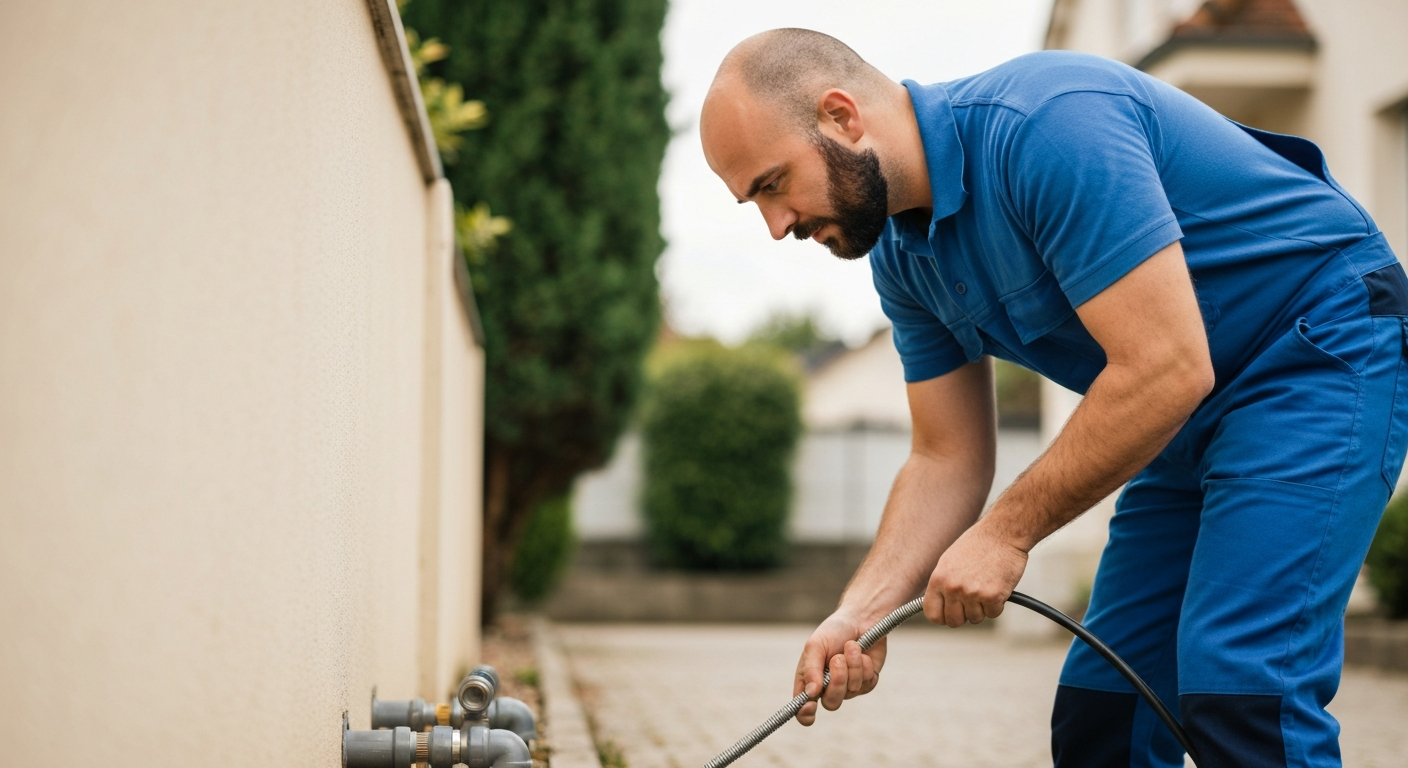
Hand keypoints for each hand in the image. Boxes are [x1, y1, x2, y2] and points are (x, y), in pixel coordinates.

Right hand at [792, 610, 886, 724]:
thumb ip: (811, 669)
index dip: (805, 714)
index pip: (803, 709)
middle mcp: (828, 688)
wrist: (861, 619)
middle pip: (831, 703)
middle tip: (838, 659)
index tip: (811, 705)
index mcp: (810, 681)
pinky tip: (863, 653)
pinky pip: (867, 684)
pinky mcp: (867, 682)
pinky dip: (865, 665)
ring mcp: (849, 687)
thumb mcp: (815, 645)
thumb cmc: (833, 631)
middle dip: (837, 681)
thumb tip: (810, 693)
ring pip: (851, 691)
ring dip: (852, 666)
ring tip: (852, 646)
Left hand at [924, 518, 1028, 627]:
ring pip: (975, 619)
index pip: (932, 613)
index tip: (950, 613)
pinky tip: (997, 586)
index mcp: (939, 578)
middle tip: (972, 600)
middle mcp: (953, 587)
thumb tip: (938, 604)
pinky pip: (993, 614)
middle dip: (964, 615)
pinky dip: (997, 604)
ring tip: (985, 585)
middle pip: (954, 621)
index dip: (942, 617)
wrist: (1003, 533)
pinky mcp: (993, 596)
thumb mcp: (949, 561)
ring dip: (982, 608)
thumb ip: (942, 584)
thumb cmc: (979, 544)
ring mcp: (972, 593)